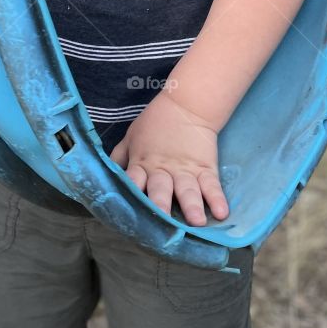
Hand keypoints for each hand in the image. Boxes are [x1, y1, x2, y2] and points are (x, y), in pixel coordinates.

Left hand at [108, 90, 228, 226]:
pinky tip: (222, 212)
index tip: (129, 213)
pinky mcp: (205, 168)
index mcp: (141, 163)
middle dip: (161, 204)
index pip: (133, 180)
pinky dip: (217, 199)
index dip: (130, 194)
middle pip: (160, 189)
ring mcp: (186, 170)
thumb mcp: (131, 137)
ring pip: (187, 190)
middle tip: (163, 220)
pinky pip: (212, 185)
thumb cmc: (154, 124)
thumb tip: (104, 177)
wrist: (186, 105)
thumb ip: (119, 158)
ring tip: (197, 222)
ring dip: (192, 205)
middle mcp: (162, 170)